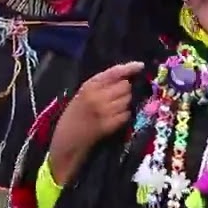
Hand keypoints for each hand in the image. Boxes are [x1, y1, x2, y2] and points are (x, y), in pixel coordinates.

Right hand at [49, 61, 144, 183]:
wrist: (67, 142)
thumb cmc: (73, 117)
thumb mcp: (81, 94)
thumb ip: (100, 85)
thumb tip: (125, 77)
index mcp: (89, 86)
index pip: (114, 72)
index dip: (129, 68)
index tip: (140, 66)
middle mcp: (97, 96)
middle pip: (125, 86)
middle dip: (125, 90)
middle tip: (116, 97)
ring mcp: (104, 111)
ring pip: (127, 100)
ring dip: (125, 103)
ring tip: (113, 109)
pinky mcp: (110, 125)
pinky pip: (126, 115)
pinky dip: (124, 116)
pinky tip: (114, 118)